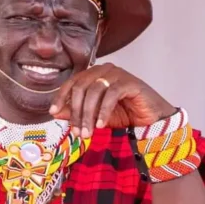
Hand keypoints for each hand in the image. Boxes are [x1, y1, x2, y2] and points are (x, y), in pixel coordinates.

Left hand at [49, 63, 176, 137]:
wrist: (152, 119)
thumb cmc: (125, 115)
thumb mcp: (95, 116)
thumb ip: (77, 112)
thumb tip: (56, 112)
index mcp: (94, 75)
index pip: (72, 82)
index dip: (61, 96)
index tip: (53, 112)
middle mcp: (104, 70)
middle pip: (81, 87)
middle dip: (76, 112)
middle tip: (77, 132)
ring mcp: (118, 74)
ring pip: (94, 91)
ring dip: (89, 114)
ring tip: (88, 133)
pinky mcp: (130, 82)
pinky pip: (111, 94)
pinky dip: (103, 111)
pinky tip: (101, 125)